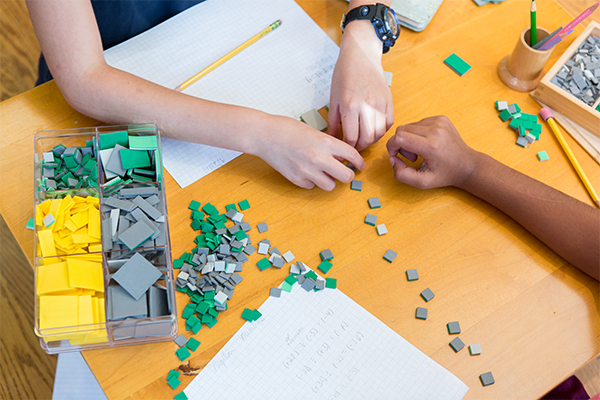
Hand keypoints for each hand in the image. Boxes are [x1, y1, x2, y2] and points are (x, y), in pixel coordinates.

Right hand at [256, 116, 364, 190]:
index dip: (359, 162)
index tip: (360, 165)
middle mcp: (319, 158)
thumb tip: (341, 156)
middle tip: (344, 172)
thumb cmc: (286, 128)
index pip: (353, 155)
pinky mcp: (296, 179)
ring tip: (323, 172)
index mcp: (326, 142)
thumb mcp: (314, 131)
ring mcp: (307, 171)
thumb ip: (329, 144)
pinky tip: (305, 171)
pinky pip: (312, 186)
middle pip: (346, 176)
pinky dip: (312, 181)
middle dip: (347, 175)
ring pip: (330, 186)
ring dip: (329, 180)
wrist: (264, 135)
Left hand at [328, 21, 393, 150]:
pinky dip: (382, 130)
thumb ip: (333, 121)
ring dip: (371, 140)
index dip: (347, 147)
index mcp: (350, 105)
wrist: (361, 54)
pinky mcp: (389, 100)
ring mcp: (380, 103)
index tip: (344, 149)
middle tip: (354, 148)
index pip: (351, 137)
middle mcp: (367, 106)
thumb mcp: (333, 97)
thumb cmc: (344, 73)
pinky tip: (374, 129)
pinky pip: (389, 123)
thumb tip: (332, 138)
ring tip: (363, 139)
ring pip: (379, 133)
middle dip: (360, 147)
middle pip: (367, 139)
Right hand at [386, 116, 478, 188]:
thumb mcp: (422, 182)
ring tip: (420, 151)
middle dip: (400, 144)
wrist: (467, 165)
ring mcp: (439, 122)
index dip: (391, 147)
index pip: (399, 137)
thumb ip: (401, 174)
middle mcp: (435, 130)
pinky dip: (417, 134)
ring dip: (409, 139)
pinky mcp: (441, 118)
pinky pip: (418, 123)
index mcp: (431, 146)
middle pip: (401, 130)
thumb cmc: (445, 175)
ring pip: (409, 126)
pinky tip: (426, 144)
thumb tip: (392, 159)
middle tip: (411, 157)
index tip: (395, 156)